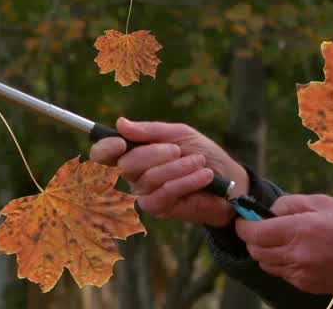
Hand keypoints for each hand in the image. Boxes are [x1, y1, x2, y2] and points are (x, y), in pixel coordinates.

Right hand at [88, 117, 247, 227]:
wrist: (228, 180)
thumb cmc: (202, 154)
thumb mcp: (179, 134)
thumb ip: (150, 131)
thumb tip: (121, 123)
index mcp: (134, 153)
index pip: (104, 154)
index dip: (105, 148)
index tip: (120, 142)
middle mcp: (133, 175)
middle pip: (126, 164)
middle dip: (154, 153)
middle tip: (177, 150)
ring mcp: (144, 193)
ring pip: (148, 178)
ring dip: (177, 167)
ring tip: (199, 162)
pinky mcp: (158, 209)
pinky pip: (165, 193)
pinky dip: (186, 181)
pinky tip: (204, 175)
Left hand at [236, 194, 332, 294]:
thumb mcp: (319, 202)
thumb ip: (288, 204)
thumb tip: (267, 212)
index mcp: (298, 230)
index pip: (254, 233)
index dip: (243, 226)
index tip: (243, 219)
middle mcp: (296, 255)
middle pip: (256, 251)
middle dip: (252, 239)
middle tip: (261, 228)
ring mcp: (300, 273)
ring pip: (266, 265)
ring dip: (266, 252)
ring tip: (281, 241)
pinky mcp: (305, 285)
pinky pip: (282, 274)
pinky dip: (281, 263)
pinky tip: (296, 253)